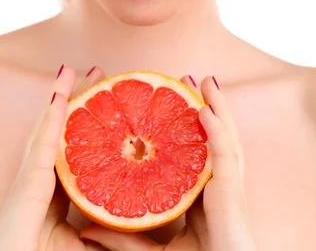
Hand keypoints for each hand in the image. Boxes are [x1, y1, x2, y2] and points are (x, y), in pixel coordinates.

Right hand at [0, 65, 105, 250]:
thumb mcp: (86, 246)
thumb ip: (109, 227)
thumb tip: (137, 214)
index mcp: (54, 192)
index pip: (73, 149)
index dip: (86, 123)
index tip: (105, 103)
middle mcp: (40, 180)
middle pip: (60, 130)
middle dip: (75, 100)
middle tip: (95, 75)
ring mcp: (31, 181)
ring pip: (47, 128)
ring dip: (60, 96)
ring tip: (71, 70)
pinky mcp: (27, 187)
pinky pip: (43, 146)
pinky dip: (52, 119)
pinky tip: (61, 95)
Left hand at [79, 75, 257, 250]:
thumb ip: (121, 238)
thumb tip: (86, 229)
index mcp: (198, 197)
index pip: (190, 154)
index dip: (184, 127)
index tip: (169, 104)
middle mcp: (214, 188)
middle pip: (211, 139)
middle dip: (203, 106)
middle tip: (187, 80)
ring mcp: (225, 190)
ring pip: (224, 139)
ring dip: (216, 107)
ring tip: (203, 81)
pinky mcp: (230, 197)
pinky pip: (223, 157)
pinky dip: (215, 131)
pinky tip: (204, 109)